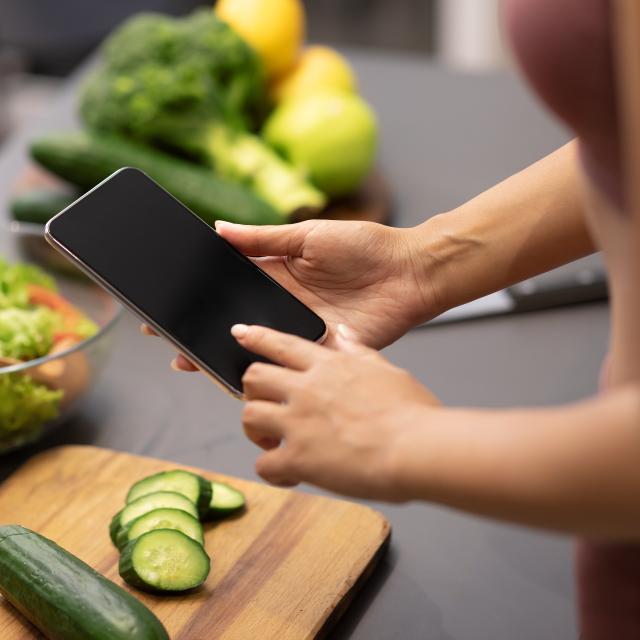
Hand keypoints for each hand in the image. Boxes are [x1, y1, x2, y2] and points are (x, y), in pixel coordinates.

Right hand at [145, 218, 436, 371]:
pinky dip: (263, 370)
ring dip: (222, 353)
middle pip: (235, 319)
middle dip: (199, 329)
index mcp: (278, 274)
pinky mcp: (321, 351)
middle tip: (163, 337)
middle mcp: (284, 304)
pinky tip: (236, 376)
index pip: (228, 287)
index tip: (165, 301)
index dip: (198, 296)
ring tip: (187, 360)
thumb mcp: (308, 235)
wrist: (410, 271)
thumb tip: (218, 229)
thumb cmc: (364, 245)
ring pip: (255, 345)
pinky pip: (287, 363)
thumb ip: (264, 239)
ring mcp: (300, 329)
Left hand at [234, 322, 439, 499]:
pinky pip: (263, 465)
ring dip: (257, 430)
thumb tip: (342, 331)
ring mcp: (298, 422)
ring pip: (250, 416)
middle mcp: (307, 389)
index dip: (256, 337)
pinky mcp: (297, 458)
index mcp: (329, 366)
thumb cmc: (411, 413)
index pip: (282, 343)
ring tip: (273, 442)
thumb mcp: (385, 369)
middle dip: (252, 391)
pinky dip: (273, 471)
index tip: (240, 334)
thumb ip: (357, 350)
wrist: (417, 449)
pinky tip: (291, 474)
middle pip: (254, 377)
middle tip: (266, 404)